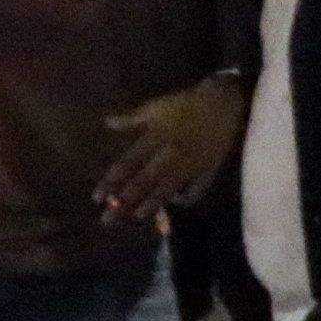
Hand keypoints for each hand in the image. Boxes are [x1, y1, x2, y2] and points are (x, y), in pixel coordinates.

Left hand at [100, 71, 250, 222]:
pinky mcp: (209, 169)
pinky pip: (197, 189)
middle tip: (107, 221)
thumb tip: (107, 123)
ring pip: (168, 189)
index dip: (111, 182)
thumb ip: (132, 118)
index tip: (97, 198)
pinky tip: (177, 204)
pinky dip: (187, 198)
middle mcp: (170, 154)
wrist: (224, 100)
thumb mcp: (156, 107)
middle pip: (144, 181)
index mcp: (156, 138)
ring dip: (152, 204)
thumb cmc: (186, 103)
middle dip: (124, 202)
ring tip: (138, 217)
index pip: (128, 164)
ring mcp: (190, 164)